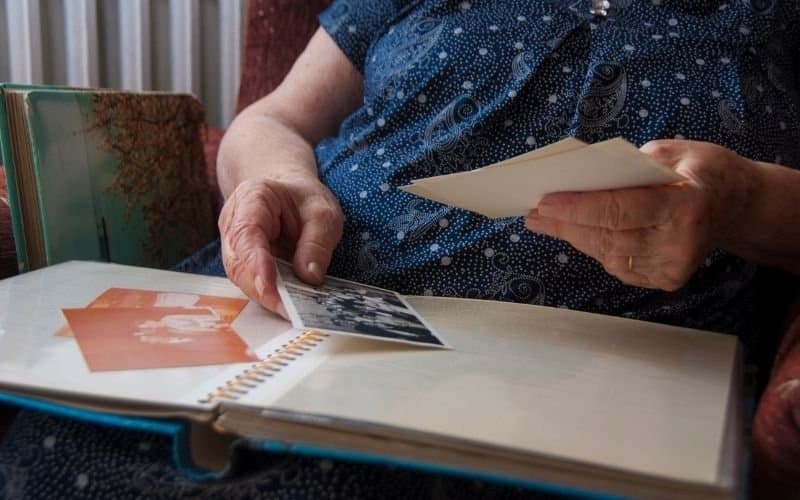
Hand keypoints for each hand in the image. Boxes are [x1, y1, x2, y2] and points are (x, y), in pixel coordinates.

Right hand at [218, 177, 343, 314]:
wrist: (289, 193)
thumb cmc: (304, 200)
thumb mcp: (322, 213)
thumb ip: (317, 242)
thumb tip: (309, 277)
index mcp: (251, 198)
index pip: (247, 232)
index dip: (255, 262)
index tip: (269, 285)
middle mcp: (233, 223)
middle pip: (239, 261)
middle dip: (262, 288)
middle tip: (288, 310)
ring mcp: (234, 246)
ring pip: (242, 277)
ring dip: (265, 296)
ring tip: (292, 312)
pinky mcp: (243, 265)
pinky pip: (251, 284)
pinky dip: (269, 296)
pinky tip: (287, 307)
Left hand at [524, 140, 757, 290]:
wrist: (739, 205)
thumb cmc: (704, 171)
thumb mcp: (676, 152)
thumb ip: (631, 165)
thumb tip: (581, 178)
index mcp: (686, 206)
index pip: (619, 210)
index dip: (577, 208)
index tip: (543, 202)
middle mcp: (679, 243)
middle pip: (607, 236)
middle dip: (565, 224)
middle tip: (532, 213)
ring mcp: (673, 267)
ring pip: (607, 254)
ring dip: (573, 237)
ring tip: (544, 222)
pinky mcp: (666, 280)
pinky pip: (617, 265)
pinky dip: (593, 247)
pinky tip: (574, 234)